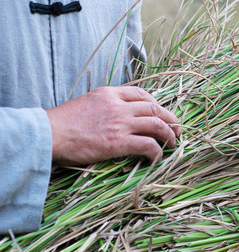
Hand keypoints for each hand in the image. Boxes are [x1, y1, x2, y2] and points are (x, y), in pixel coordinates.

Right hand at [46, 86, 179, 164]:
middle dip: (170, 119)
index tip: (161, 113)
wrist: (47, 133)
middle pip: (155, 108)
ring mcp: (120, 123)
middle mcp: (118, 105)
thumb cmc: (61, 123)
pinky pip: (148, 145)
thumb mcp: (85, 104)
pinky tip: (157, 158)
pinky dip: (157, 151)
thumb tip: (114, 117)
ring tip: (173, 144)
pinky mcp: (118, 142)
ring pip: (157, 125)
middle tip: (176, 129)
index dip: (156, 104)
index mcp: (109, 93)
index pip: (142, 94)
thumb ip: (103, 106)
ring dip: (169, 135)